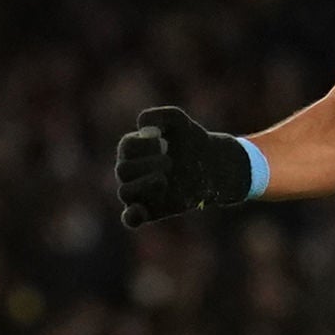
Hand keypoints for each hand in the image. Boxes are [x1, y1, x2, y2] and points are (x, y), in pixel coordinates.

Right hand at [114, 106, 253, 228]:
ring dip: (144, 185)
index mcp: (132, 148)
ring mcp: (137, 192)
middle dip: (147, 165)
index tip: (163, 142)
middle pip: (123, 170)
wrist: (211, 165)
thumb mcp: (179, 121)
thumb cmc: (191, 140)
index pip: (126, 147)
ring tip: (165, 180)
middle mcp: (129, 171)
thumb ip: (160, 115)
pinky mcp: (148, 210)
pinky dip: (131, 216)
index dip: (143, 145)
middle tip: (169, 162)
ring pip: (125, 192)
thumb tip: (142, 125)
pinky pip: (130, 218)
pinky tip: (141, 210)